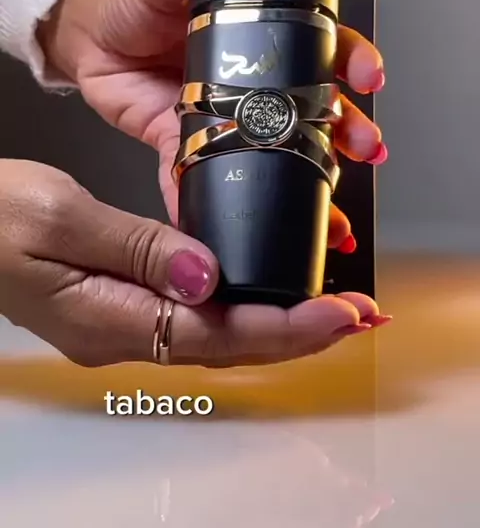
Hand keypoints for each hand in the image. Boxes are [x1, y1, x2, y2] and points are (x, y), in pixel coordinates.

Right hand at [0, 160, 384, 366]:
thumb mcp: (59, 217)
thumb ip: (137, 246)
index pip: (215, 335)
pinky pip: (191, 314)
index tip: (341, 315)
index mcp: (106, 318)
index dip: (285, 329)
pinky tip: (262, 290)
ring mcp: (117, 321)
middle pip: (224, 344)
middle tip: (360, 314)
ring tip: (331, 306)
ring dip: (275, 321)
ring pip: (212, 333)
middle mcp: (117, 333)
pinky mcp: (117, 301)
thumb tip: (206, 276)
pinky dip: (238, 305)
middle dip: (298, 333)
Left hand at [40, 0, 387, 250]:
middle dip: (349, 126)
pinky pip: (216, 178)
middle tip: (365, 144)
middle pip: (318, 105)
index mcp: (261, 34)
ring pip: (284, 149)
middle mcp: (255, 78)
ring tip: (336, 207)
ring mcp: (229, 115)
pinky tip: (250, 226)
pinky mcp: (194, 144)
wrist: (93, 39)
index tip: (366, 73)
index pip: (321, 45)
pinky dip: (232, 203)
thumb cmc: (134, 1)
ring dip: (317, 177)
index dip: (350, 58)